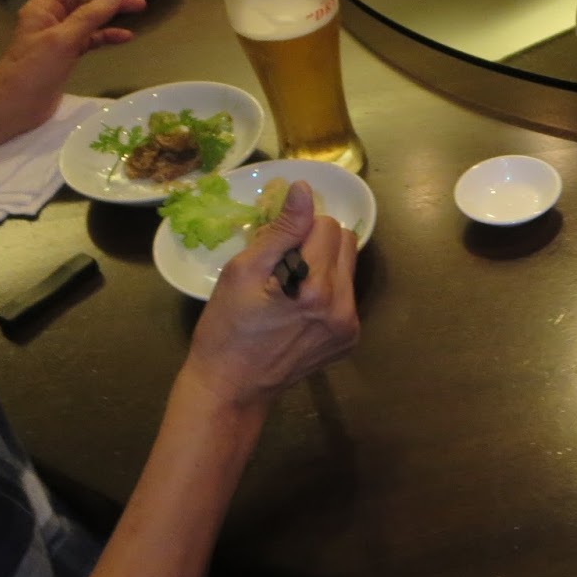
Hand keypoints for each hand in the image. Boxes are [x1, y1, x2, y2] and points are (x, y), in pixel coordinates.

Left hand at [0, 0, 145, 155]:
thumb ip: (89, 16)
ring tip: (140, 6)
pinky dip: (109, 35)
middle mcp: (52, 16)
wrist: (14, 105)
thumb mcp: (63, 39)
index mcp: (44, 6)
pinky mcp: (68, 54)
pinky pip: (92, 38)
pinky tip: (127, 37)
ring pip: (90, 15)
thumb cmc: (33, 69)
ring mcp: (60, 36)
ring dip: (113, 10)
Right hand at [182, 182, 359, 412]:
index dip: (298, 229)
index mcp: (315, 286)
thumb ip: (281, 229)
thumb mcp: (242, 271)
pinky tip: (299, 311)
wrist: (231, 387)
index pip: (326, 224)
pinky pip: (347, 295)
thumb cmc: (227, 328)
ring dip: (323, 266)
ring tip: (289, 289)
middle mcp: (342, 306)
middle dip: (316, 243)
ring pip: (348, 266)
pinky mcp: (350, 339)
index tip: (275, 248)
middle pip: (345, 242)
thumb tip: (304, 189)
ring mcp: (350, 326)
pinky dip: (327, 292)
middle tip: (281, 266)